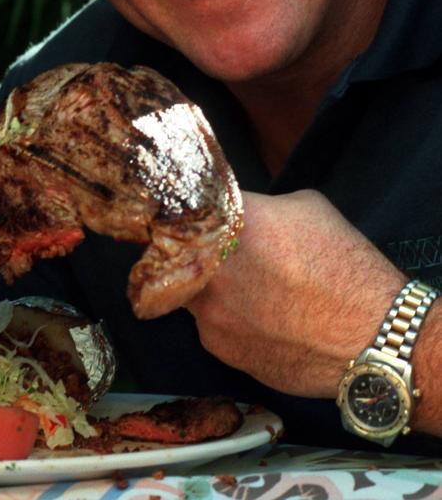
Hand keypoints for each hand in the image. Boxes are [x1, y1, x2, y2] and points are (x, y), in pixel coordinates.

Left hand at [186, 189, 403, 397]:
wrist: (372, 336)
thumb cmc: (345, 265)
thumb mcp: (306, 207)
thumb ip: (261, 207)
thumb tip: (243, 214)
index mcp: (227, 223)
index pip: (190, 206)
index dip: (194, 211)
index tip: (198, 215)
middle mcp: (209, 268)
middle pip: (184, 254)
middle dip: (200, 253)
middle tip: (228, 256)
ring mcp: (211, 314)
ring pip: (198, 294)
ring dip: (218, 291)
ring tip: (258, 294)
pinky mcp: (221, 350)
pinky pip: (217, 328)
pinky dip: (235, 323)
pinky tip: (268, 322)